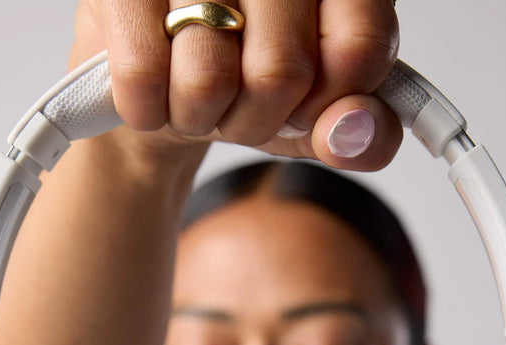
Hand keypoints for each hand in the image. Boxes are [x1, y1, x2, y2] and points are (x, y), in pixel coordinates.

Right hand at [71, 0, 401, 170]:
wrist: (163, 81)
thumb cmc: (245, 87)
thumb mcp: (316, 119)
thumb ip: (362, 135)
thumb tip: (355, 132)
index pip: (360, 48)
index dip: (328, 103)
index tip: (305, 107)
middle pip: (281, 72)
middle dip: (255, 120)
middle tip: (238, 104)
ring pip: (209, 78)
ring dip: (199, 117)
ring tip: (195, 94)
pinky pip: (144, 76)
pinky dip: (148, 109)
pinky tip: (154, 91)